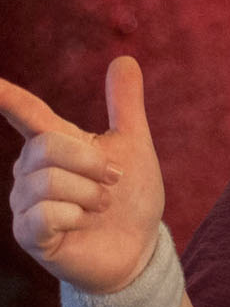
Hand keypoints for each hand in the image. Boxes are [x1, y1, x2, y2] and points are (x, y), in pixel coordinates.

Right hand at [3, 57, 165, 292]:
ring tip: (101, 206)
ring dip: (90, 193)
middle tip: (113, 181)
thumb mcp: (134, 146)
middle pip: (48, 147)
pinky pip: (46, 215)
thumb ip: (125, 105)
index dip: (5, 95)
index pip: (24, 112)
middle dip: (92, 163)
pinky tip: (83, 225)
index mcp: (53, 144)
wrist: (139, 247)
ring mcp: (25, 203)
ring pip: (50, 182)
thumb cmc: (130, 197)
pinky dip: (76, 217)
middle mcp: (29, 171)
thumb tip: (125, 59)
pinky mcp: (29, 234)